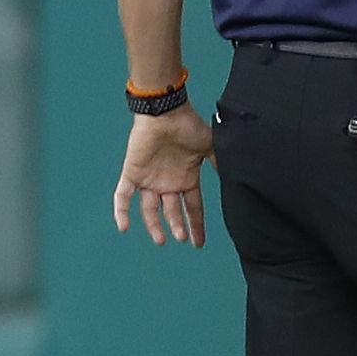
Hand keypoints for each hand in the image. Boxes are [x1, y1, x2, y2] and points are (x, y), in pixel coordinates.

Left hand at [113, 104, 214, 247]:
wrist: (166, 112)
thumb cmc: (189, 126)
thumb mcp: (211, 147)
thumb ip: (219, 164)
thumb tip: (236, 179)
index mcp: (186, 179)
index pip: (192, 207)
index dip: (196, 225)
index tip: (198, 243)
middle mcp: (167, 183)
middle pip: (171, 212)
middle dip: (177, 226)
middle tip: (181, 238)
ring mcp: (149, 179)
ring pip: (149, 209)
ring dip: (154, 225)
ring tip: (161, 240)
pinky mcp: (132, 173)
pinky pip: (123, 196)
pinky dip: (121, 211)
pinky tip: (123, 227)